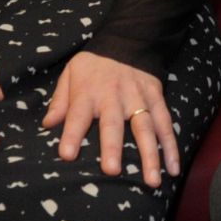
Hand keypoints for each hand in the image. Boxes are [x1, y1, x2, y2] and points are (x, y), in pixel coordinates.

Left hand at [42, 51, 179, 187]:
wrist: (127, 39)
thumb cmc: (93, 65)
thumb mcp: (71, 73)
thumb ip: (60, 100)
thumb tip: (47, 124)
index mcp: (88, 92)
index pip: (77, 114)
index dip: (71, 134)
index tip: (67, 154)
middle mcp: (113, 96)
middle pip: (113, 123)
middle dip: (112, 147)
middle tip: (112, 171)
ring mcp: (138, 97)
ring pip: (145, 127)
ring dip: (150, 154)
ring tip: (152, 180)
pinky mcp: (156, 98)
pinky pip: (165, 123)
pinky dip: (171, 146)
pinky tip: (173, 167)